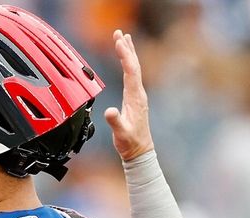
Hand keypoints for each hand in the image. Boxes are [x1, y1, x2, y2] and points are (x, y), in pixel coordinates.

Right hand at [104, 30, 154, 161]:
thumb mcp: (122, 134)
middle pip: (134, 65)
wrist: (140, 151)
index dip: (125, 55)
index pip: (130, 71)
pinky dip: (127, 64)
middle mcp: (138, 93)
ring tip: (123, 39)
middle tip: (119, 33)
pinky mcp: (134, 98)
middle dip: (126, 48)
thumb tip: (109, 111)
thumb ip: (115, 122)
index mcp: (135, 97)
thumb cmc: (130, 143)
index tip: (118, 41)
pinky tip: (125, 61)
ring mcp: (137, 95)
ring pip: (134, 68)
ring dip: (128, 53)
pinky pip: (131, 76)